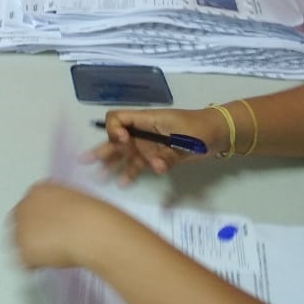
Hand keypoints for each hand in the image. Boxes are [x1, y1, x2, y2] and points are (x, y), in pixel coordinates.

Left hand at [11, 181, 125, 268]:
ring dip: (33, 249)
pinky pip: (26, 262)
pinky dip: (36, 265)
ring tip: (52, 254)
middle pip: (20, 223)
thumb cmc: (88, 217)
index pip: (29, 207)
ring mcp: (20, 228)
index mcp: (37, 190)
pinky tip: (51, 262)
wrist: (87, 230)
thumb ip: (58, 207)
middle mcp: (24, 206)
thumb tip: (59, 219)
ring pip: (20, 243)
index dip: (39, 221)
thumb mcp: (72, 201)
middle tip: (49, 244)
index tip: (48, 229)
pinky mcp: (23, 250)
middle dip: (31, 234)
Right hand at [88, 107, 224, 183]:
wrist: (218, 134)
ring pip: (124, 155)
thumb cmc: (199, 128)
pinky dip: (130, 173)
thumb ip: (167, 152)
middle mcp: (142, 133)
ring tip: (97, 177)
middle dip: (102, 150)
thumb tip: (155, 168)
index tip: (123, 141)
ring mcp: (148, 146)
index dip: (114, 130)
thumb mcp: (185, 137)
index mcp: (146, 120)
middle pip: (116, 139)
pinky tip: (121, 184)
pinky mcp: (156, 157)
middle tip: (85, 162)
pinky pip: (138, 166)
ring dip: (111, 165)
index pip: (119, 119)